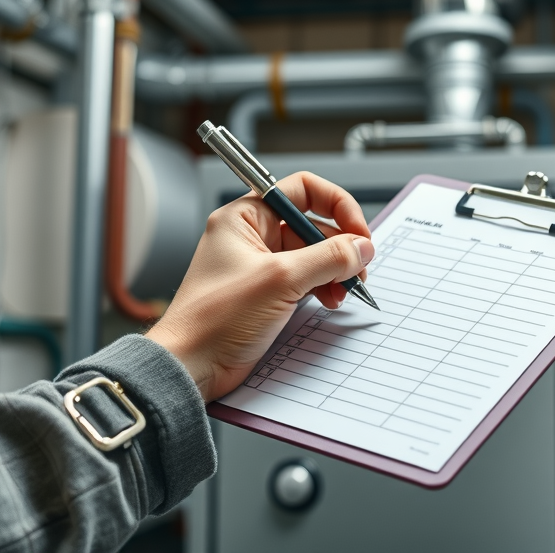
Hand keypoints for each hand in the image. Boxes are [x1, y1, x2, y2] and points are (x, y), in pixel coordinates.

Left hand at [146, 172, 374, 401]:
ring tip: (344, 289)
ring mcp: (261, 264)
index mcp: (245, 217)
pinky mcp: (268, 291)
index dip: (336, 205)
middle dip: (340, 246)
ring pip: (313, 253)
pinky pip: (306, 278)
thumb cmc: (214, 319)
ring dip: (335, 269)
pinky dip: (324, 286)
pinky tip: (330, 300)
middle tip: (358, 268)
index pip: (303, 190)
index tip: (357, 231)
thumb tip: (361, 246)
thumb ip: (328, 258)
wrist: (192, 364)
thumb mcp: (280, 280)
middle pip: (312, 224)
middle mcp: (252, 235)